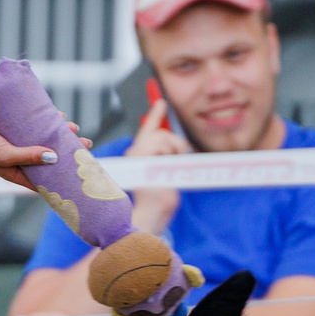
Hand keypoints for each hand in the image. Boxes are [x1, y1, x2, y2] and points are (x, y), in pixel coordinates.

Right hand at [0, 106, 77, 189]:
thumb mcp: (5, 155)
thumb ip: (28, 156)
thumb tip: (55, 156)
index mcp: (16, 171)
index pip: (44, 179)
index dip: (62, 177)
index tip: (80, 173)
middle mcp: (19, 156)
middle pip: (49, 156)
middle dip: (67, 150)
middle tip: (85, 144)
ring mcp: (18, 140)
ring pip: (44, 137)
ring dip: (59, 133)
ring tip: (73, 127)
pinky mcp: (15, 124)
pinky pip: (35, 123)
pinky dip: (46, 120)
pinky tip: (57, 116)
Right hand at [126, 107, 185, 233]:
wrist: (152, 213)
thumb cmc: (158, 198)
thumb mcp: (163, 173)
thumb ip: (167, 157)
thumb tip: (177, 143)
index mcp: (138, 157)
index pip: (148, 130)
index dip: (155, 115)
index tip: (161, 102)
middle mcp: (134, 153)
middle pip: (161, 134)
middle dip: (175, 143)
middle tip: (181, 156)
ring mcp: (138, 156)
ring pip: (165, 139)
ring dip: (176, 150)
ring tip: (173, 168)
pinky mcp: (145, 158)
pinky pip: (165, 148)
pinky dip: (173, 157)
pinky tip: (168, 170)